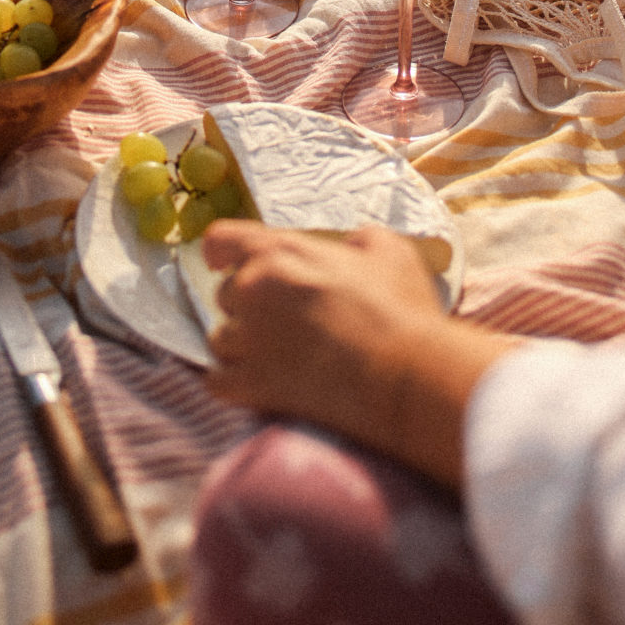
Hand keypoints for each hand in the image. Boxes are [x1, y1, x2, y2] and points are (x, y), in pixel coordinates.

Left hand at [202, 222, 516, 490]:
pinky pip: (217, 382)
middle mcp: (253, 289)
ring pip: (220, 340)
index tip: (221, 262)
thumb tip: (349, 245)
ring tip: (278, 357)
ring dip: (242, 347)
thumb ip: (358, 239)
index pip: (221, 240)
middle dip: (249, 306)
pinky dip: (234, 384)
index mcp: (279, 252)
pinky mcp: (251, 385)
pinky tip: (261, 385)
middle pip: (225, 294)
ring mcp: (249, 339)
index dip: (221, 251)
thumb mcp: (389, 250)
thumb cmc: (401, 311)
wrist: (407, 378)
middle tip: (284, 322)